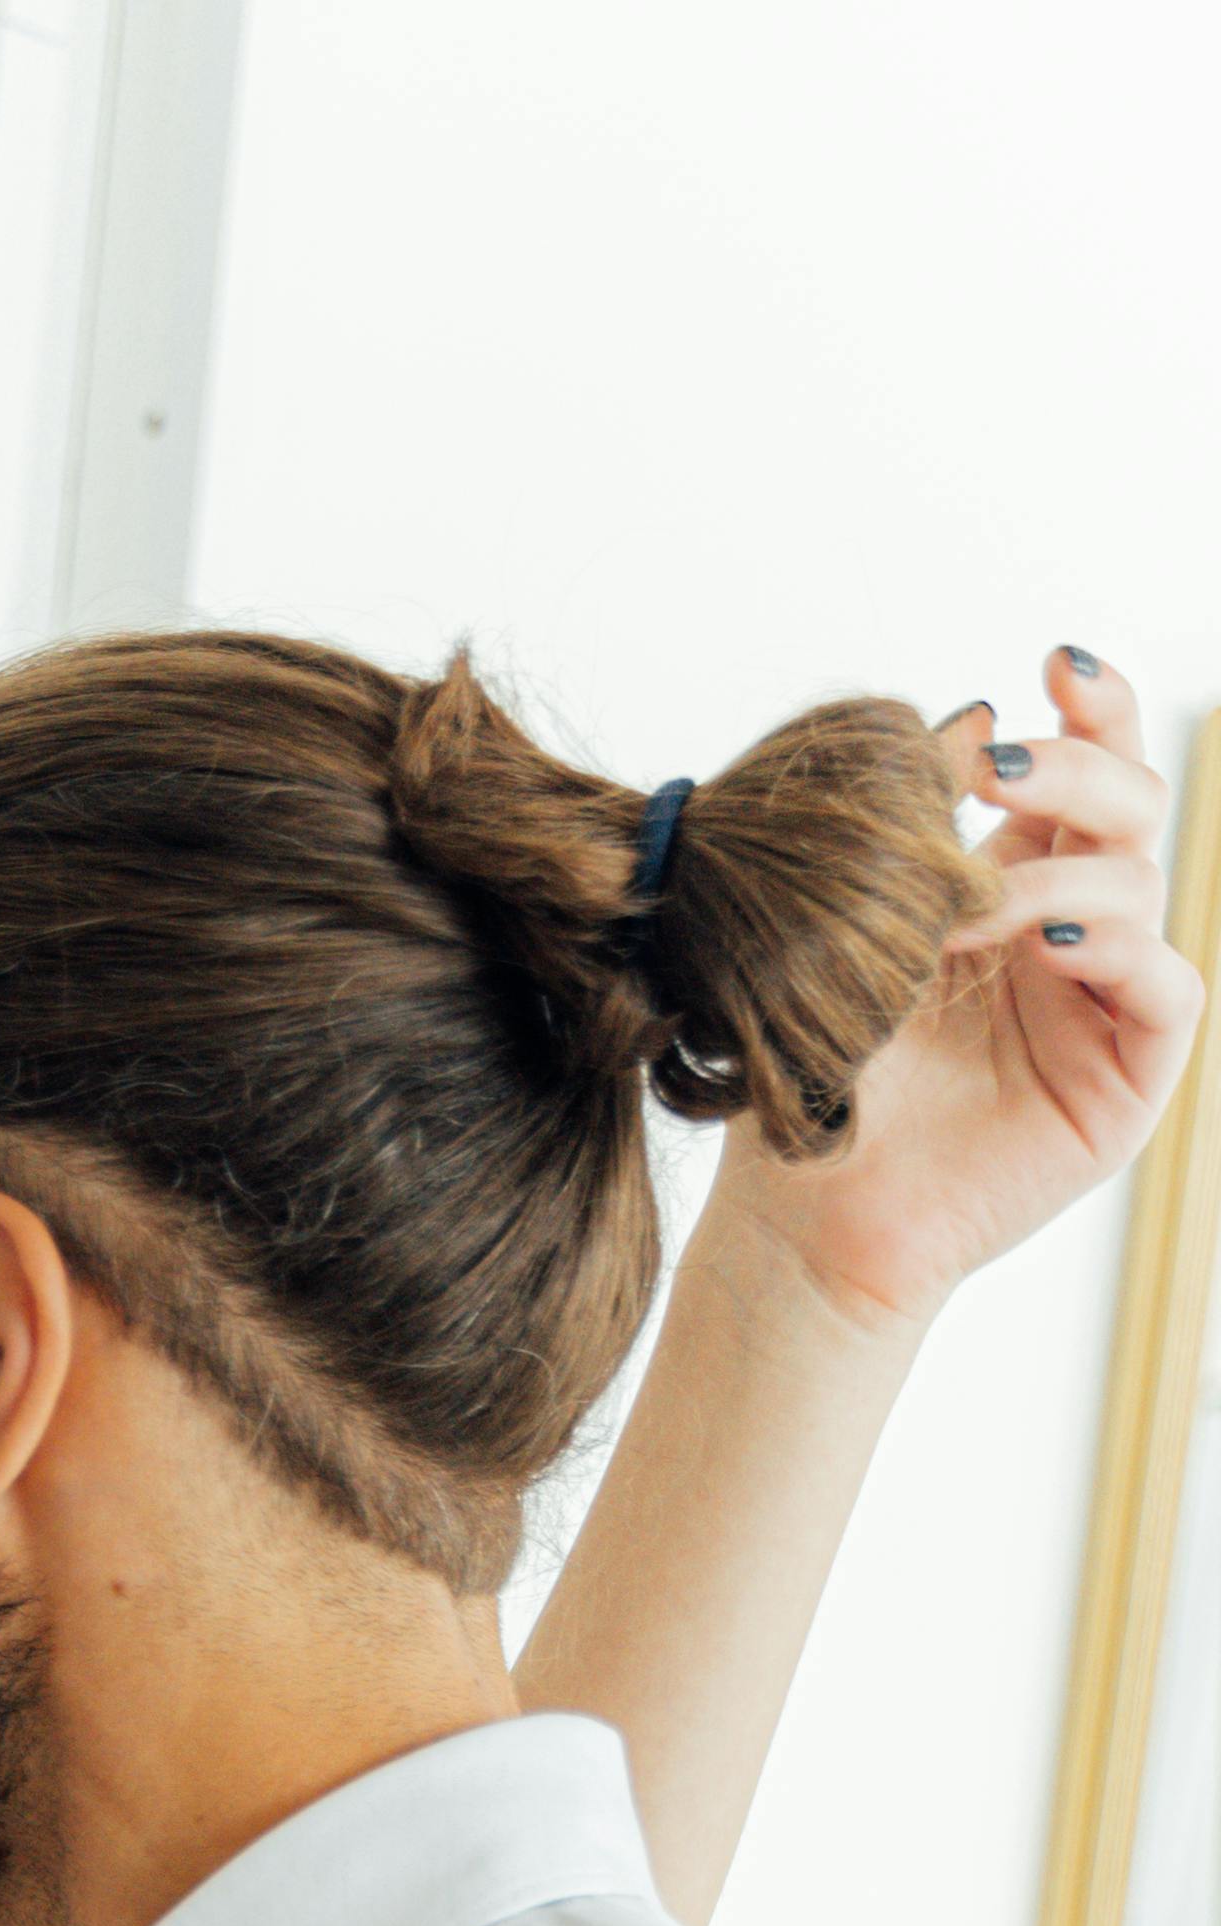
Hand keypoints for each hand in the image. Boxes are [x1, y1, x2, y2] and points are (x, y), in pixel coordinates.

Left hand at [717, 648, 1198, 1338]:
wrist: (802, 1217)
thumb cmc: (817, 1076)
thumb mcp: (856, 925)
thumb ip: (914, 826)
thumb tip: (977, 714)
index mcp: (1019, 883)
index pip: (1086, 772)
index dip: (1093, 706)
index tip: (1052, 663)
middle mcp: (1075, 934)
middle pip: (1131, 806)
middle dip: (1079, 766)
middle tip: (1000, 770)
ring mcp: (1107, 1006)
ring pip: (1145, 884)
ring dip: (1065, 872)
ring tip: (979, 909)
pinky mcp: (1128, 1082)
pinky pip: (1169, 988)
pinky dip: (1119, 949)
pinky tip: (1051, 938)